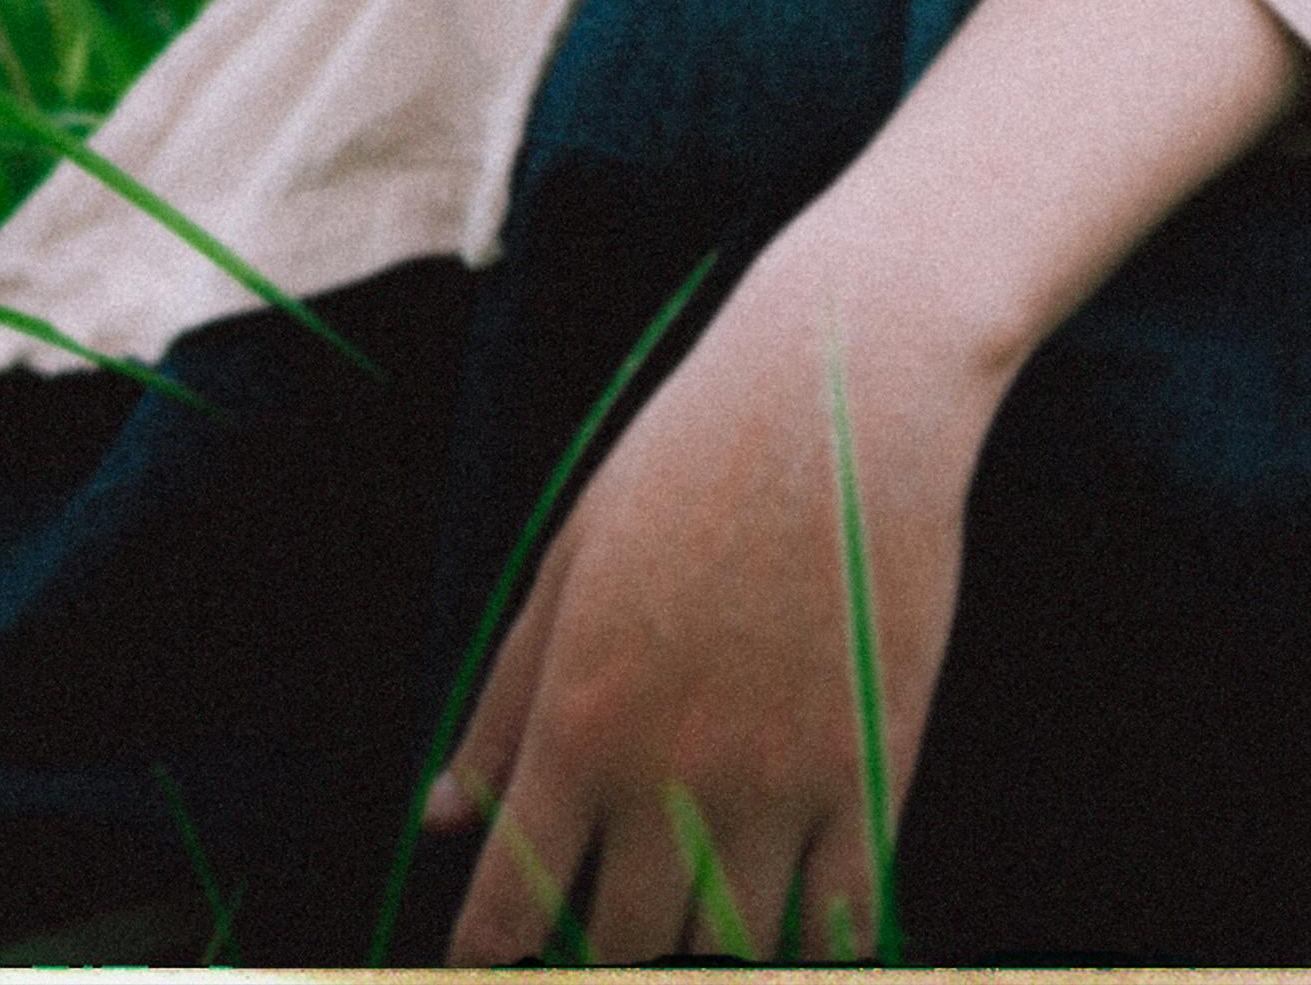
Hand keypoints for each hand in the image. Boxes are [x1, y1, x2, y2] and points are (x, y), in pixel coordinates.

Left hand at [435, 230, 990, 962]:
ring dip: (704, 947)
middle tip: (612, 923)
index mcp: (579, 718)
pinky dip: (814, 945)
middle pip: (622, 950)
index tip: (487, 971)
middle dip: (605, 956)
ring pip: (726, 951)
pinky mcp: (871, 772)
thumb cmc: (692, 456)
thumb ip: (502, 703)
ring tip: (698, 909)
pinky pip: (841, 926)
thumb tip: (439, 820)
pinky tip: (796, 919)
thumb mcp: (570, 561)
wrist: (845, 384)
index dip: (489, 959)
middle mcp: (669, 771)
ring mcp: (777, 782)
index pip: (510, 904)